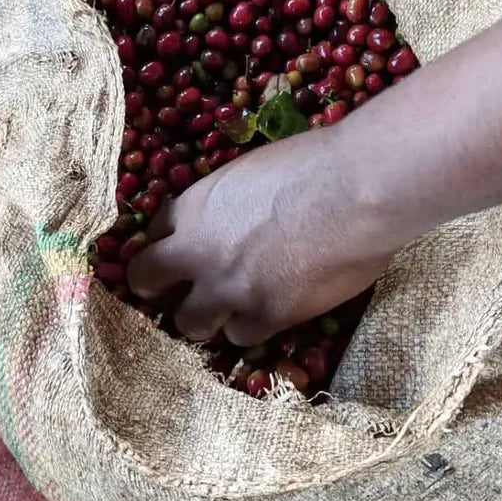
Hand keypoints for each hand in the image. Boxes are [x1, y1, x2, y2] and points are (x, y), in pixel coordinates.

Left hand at [127, 126, 393, 345]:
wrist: (355, 189)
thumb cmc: (313, 163)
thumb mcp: (251, 171)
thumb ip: (231, 202)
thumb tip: (239, 216)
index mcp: (194, 206)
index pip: (153, 233)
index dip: (166, 245)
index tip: (177, 253)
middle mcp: (198, 251)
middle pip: (147, 280)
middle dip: (157, 288)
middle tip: (176, 293)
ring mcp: (229, 288)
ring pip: (190, 322)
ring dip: (204, 318)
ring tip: (225, 313)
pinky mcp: (266, 315)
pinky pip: (241, 337)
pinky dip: (251, 328)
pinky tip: (269, 314)